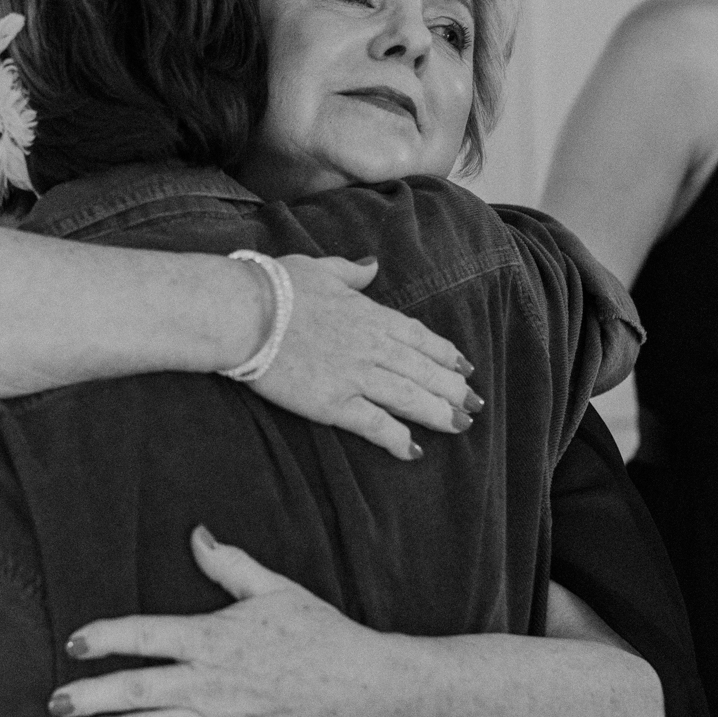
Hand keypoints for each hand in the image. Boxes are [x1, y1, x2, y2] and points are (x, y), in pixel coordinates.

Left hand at [49, 526, 394, 716]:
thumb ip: (228, 564)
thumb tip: (197, 534)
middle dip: (93, 695)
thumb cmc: (317, 632)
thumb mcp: (273, 588)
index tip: (75, 642)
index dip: (108, 638)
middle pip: (140, 688)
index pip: (148, 635)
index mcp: (214, 637)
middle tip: (56, 703)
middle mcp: (212, 680)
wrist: (360, 684)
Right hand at [252, 256, 479, 460]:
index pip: (418, 336)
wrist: (243, 313)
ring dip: (439, 412)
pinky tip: (413, 450)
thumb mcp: (318, 267)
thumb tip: (372, 266)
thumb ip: (350, 272)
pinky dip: (397, 439)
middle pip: (423, 370)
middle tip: (474, 403)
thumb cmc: (275, 286)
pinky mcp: (333, 404)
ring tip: (460, 425)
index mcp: (369, 314)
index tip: (464, 366)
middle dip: (452, 387)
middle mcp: (371, 346)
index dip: (444, 353)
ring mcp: (355, 376)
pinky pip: (374, 424)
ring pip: (410, 398)